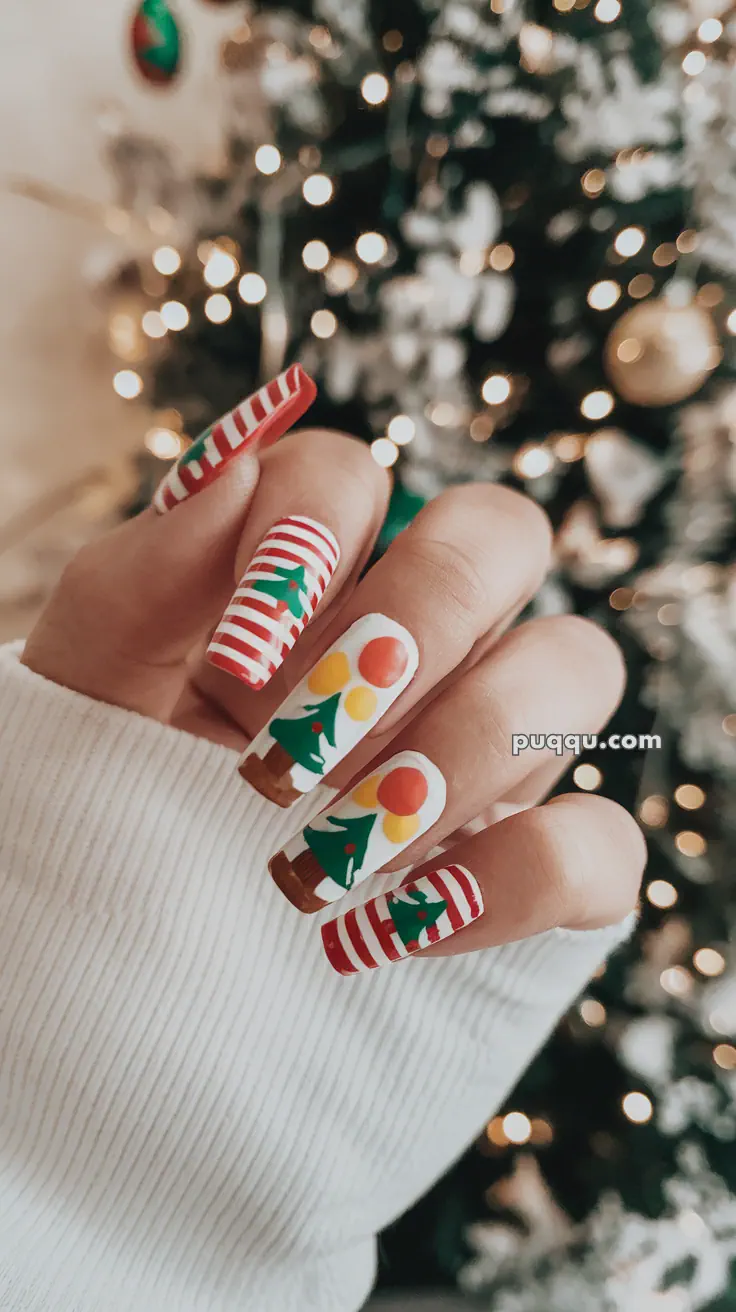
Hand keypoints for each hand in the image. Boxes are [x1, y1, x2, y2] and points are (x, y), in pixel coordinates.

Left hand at [22, 423, 644, 970]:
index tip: (238, 655)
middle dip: (412, 622)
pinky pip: (599, 845)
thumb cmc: (113, 802)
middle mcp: (427, 638)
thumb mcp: (96, 694)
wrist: (129, 966)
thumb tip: (234, 464)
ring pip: (576, 665)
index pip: (349, 476)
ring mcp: (498, 745)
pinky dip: (504, 884)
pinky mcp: (541, 866)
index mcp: (313, 577)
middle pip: (498, 533)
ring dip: (462, 746)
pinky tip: (388, 923)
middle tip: (300, 742)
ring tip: (338, 843)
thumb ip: (143, 576)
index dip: (306, 539)